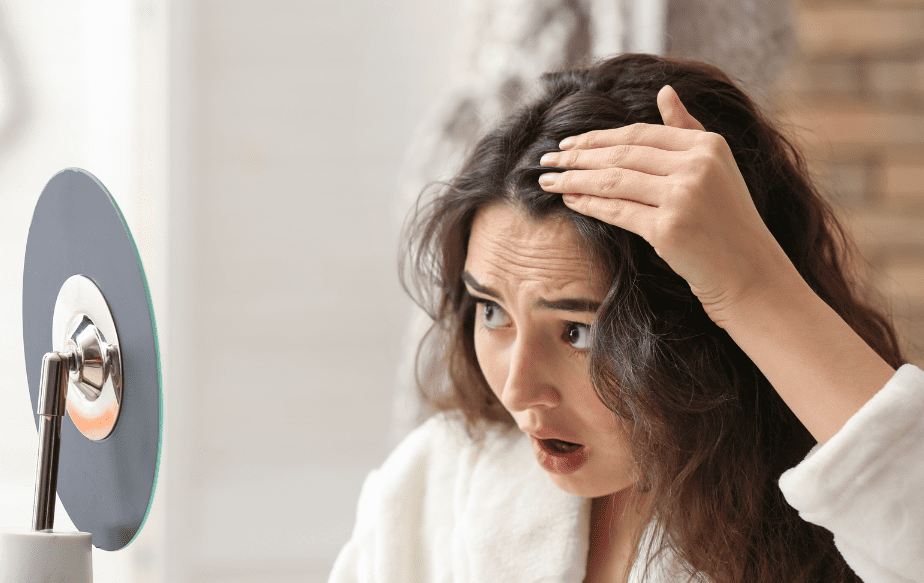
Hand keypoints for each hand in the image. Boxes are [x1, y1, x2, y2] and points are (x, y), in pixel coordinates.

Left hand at [538, 85, 797, 327]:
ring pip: (614, 180)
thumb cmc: (727, 222)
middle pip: (622, 154)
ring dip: (575, 179)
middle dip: (578, 156)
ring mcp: (683, 197)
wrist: (748, 273)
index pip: (640, 135)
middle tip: (548, 159)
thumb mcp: (716, 168)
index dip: (599, 137)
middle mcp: (697, 166)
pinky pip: (617, 211)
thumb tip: (664, 91)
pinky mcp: (669, 229)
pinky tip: (569, 199)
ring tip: (548, 179)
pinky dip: (589, 203)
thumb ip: (686, 129)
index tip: (570, 143)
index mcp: (708, 145)